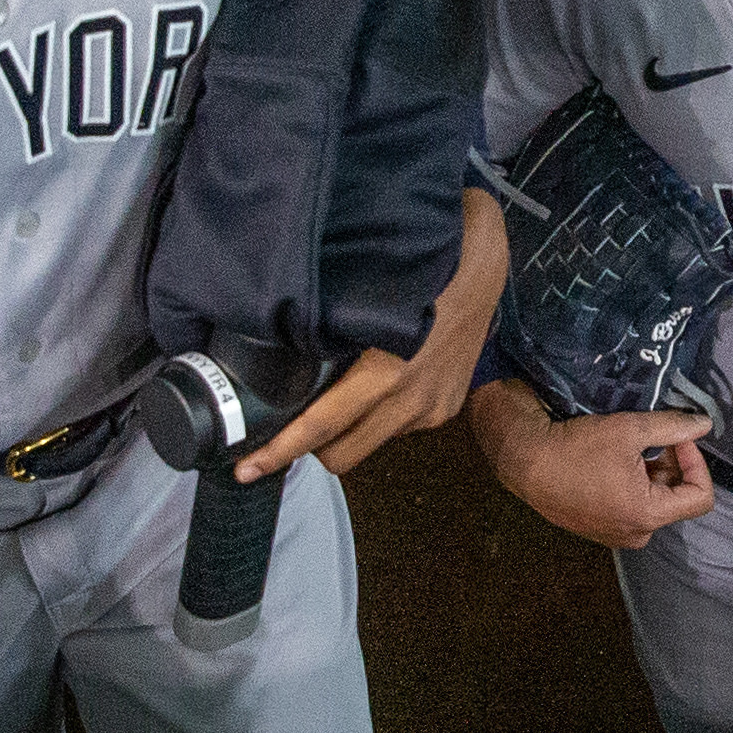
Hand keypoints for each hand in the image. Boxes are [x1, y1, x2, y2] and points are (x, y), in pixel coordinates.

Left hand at [239, 187, 511, 479]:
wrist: (487, 263)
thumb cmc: (421, 264)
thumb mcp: (371, 291)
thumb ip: (334, 325)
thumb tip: (284, 344)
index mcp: (387, 372)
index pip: (323, 426)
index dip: (281, 452)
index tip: (245, 469)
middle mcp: (411, 401)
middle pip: (341, 456)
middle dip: (310, 449)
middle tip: (286, 424)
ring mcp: (431, 410)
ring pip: (369, 442)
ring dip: (346, 431)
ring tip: (334, 393)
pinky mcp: (445, 409)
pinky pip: (396, 427)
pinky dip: (377, 415)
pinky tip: (376, 382)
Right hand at [470, 378, 716, 548]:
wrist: (525, 462)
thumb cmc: (577, 447)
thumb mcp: (630, 430)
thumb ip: (673, 428)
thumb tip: (705, 424)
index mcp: (648, 515)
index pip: (700, 497)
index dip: (696, 463)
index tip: (679, 438)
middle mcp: (635, 534)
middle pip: (676, 499)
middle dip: (672, 465)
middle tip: (655, 437)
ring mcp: (615, 535)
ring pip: (653, 503)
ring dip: (652, 474)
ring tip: (632, 447)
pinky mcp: (599, 530)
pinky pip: (631, 508)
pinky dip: (633, 485)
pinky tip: (614, 462)